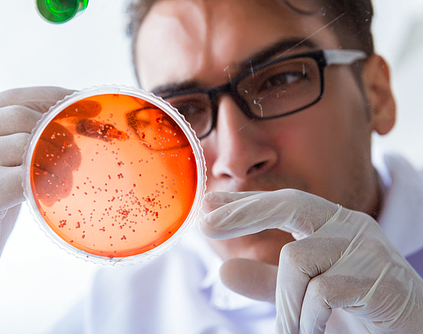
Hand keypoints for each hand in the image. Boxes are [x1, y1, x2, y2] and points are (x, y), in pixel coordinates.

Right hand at [0, 87, 73, 333]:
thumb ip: (19, 150)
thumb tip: (70, 130)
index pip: (12, 98)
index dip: (54, 97)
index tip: (87, 106)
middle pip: (23, 119)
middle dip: (62, 132)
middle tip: (82, 155)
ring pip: (25, 146)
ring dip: (59, 161)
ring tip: (66, 182)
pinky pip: (22, 179)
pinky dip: (47, 185)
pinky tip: (53, 197)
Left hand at [199, 189, 422, 333]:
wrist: (410, 328)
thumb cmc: (355, 305)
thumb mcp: (304, 290)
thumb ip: (267, 281)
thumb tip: (223, 271)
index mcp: (332, 224)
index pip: (283, 203)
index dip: (244, 202)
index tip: (207, 203)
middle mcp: (349, 226)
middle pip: (290, 204)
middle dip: (244, 213)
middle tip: (205, 226)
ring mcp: (366, 249)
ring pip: (296, 259)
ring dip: (285, 303)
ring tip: (293, 329)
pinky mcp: (380, 279)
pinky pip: (321, 292)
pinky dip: (307, 318)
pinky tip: (316, 329)